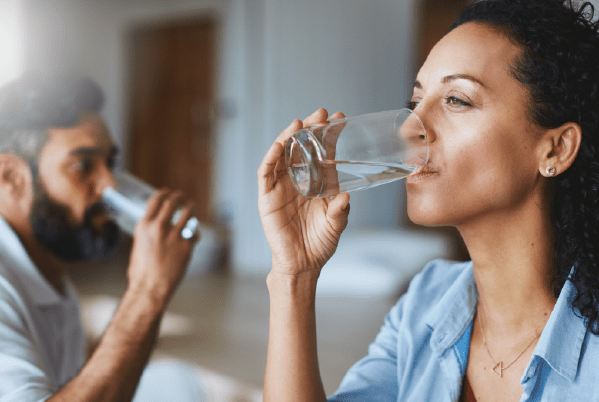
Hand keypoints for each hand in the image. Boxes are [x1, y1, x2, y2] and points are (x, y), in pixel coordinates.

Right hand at [127, 189, 197, 303]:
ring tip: (192, 207)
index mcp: (144, 226)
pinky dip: (194, 233)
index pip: (156, 200)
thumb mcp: (139, 245)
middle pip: (173, 202)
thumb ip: (149, 232)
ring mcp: (174, 235)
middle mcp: (159, 227)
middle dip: (179, 197)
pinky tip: (193, 235)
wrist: (149, 288)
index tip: (168, 192)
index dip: (164, 193)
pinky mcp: (186, 245)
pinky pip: (194, 233)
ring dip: (191, 207)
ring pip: (188, 212)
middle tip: (182, 198)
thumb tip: (158, 224)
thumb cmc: (141, 272)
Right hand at [258, 108, 350, 276]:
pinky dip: (271, 157)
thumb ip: (340, 210)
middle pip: (302, 148)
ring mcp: (281, 187)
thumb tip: (345, 195)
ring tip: (300, 123)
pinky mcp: (266, 197)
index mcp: (317, 183)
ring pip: (283, 155)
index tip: (341, 119)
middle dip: (311, 129)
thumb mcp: (336, 224)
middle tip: (323, 113)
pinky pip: (266, 173)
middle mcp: (298, 180)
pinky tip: (279, 145)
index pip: (323, 153)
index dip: (330, 136)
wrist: (302, 264)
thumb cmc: (319, 243)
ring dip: (289, 137)